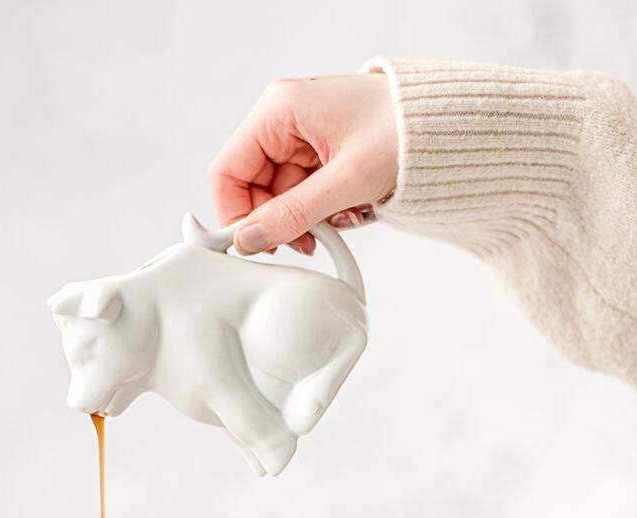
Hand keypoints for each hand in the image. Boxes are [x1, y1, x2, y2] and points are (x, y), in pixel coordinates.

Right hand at [207, 73, 396, 255]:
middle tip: (302, 242)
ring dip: (298, 219)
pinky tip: (339, 215)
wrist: (453, 126)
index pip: (227, 171)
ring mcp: (301, 135)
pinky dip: (315, 211)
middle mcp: (284, 119)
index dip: (233, 213)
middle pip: (251, 186)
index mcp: (280, 110)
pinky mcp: (319, 151)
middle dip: (273, 220)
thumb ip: (292, 214)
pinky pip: (300, 191)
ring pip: (276, 194)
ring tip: (330, 229)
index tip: (248, 245)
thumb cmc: (407, 132)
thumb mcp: (345, 181)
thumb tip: (249, 239)